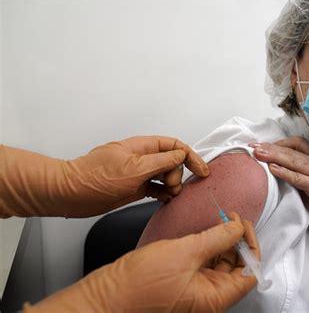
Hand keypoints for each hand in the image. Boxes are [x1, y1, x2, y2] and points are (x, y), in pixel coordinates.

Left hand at [0, 136, 208, 217]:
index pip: (174, 145)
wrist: (70, 194)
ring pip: (165, 175)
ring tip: (171, 195)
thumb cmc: (95, 178)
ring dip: (172, 185)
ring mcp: (138, 173)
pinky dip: (163, 193)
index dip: (191, 156)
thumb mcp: (134, 168)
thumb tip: (181, 154)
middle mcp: (142, 158)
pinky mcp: (134, 188)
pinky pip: (156, 188)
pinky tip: (166, 199)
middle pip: (172, 161)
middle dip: (179, 174)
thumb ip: (161, 161)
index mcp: (142, 147)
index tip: (202, 171)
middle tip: (173, 187)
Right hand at [25, 213, 259, 312]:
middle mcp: (209, 297)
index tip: (243, 225)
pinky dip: (208, 246)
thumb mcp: (185, 252)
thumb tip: (237, 228)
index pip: (250, 273)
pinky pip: (204, 264)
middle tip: (231, 218)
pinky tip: (205, 232)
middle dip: (237, 240)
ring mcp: (196, 291)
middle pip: (237, 267)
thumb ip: (216, 238)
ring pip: (221, 264)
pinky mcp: (184, 282)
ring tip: (219, 221)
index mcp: (215, 298)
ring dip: (223, 241)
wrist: (107, 296)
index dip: (251, 246)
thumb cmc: (139, 284)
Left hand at [250, 137, 308, 236]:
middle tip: (253, 146)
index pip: (297, 144)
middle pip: (292, 151)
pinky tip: (272, 169)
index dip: (278, 142)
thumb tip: (275, 167)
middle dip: (271, 148)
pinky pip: (299, 178)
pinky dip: (285, 172)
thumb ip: (299, 172)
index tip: (260, 144)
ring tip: (258, 154)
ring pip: (294, 161)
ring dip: (274, 156)